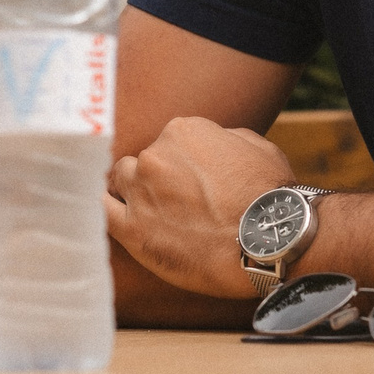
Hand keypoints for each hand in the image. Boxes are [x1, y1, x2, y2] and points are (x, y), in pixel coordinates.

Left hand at [104, 116, 294, 298]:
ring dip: (135, 193)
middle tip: (180, 203)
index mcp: (182, 130)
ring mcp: (140, 191)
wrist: (269, 242)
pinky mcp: (131, 229)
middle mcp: (155, 154)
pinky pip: (103, 212)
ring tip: (157, 215)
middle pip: (143, 161)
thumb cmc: (271, 196)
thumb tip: (213, 143)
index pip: (169, 141)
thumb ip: (224, 138)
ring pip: (122, 181)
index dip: (182, 163)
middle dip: (157, 178)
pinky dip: (107, 211)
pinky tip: (114, 215)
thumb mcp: (257, 147)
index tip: (193, 182)